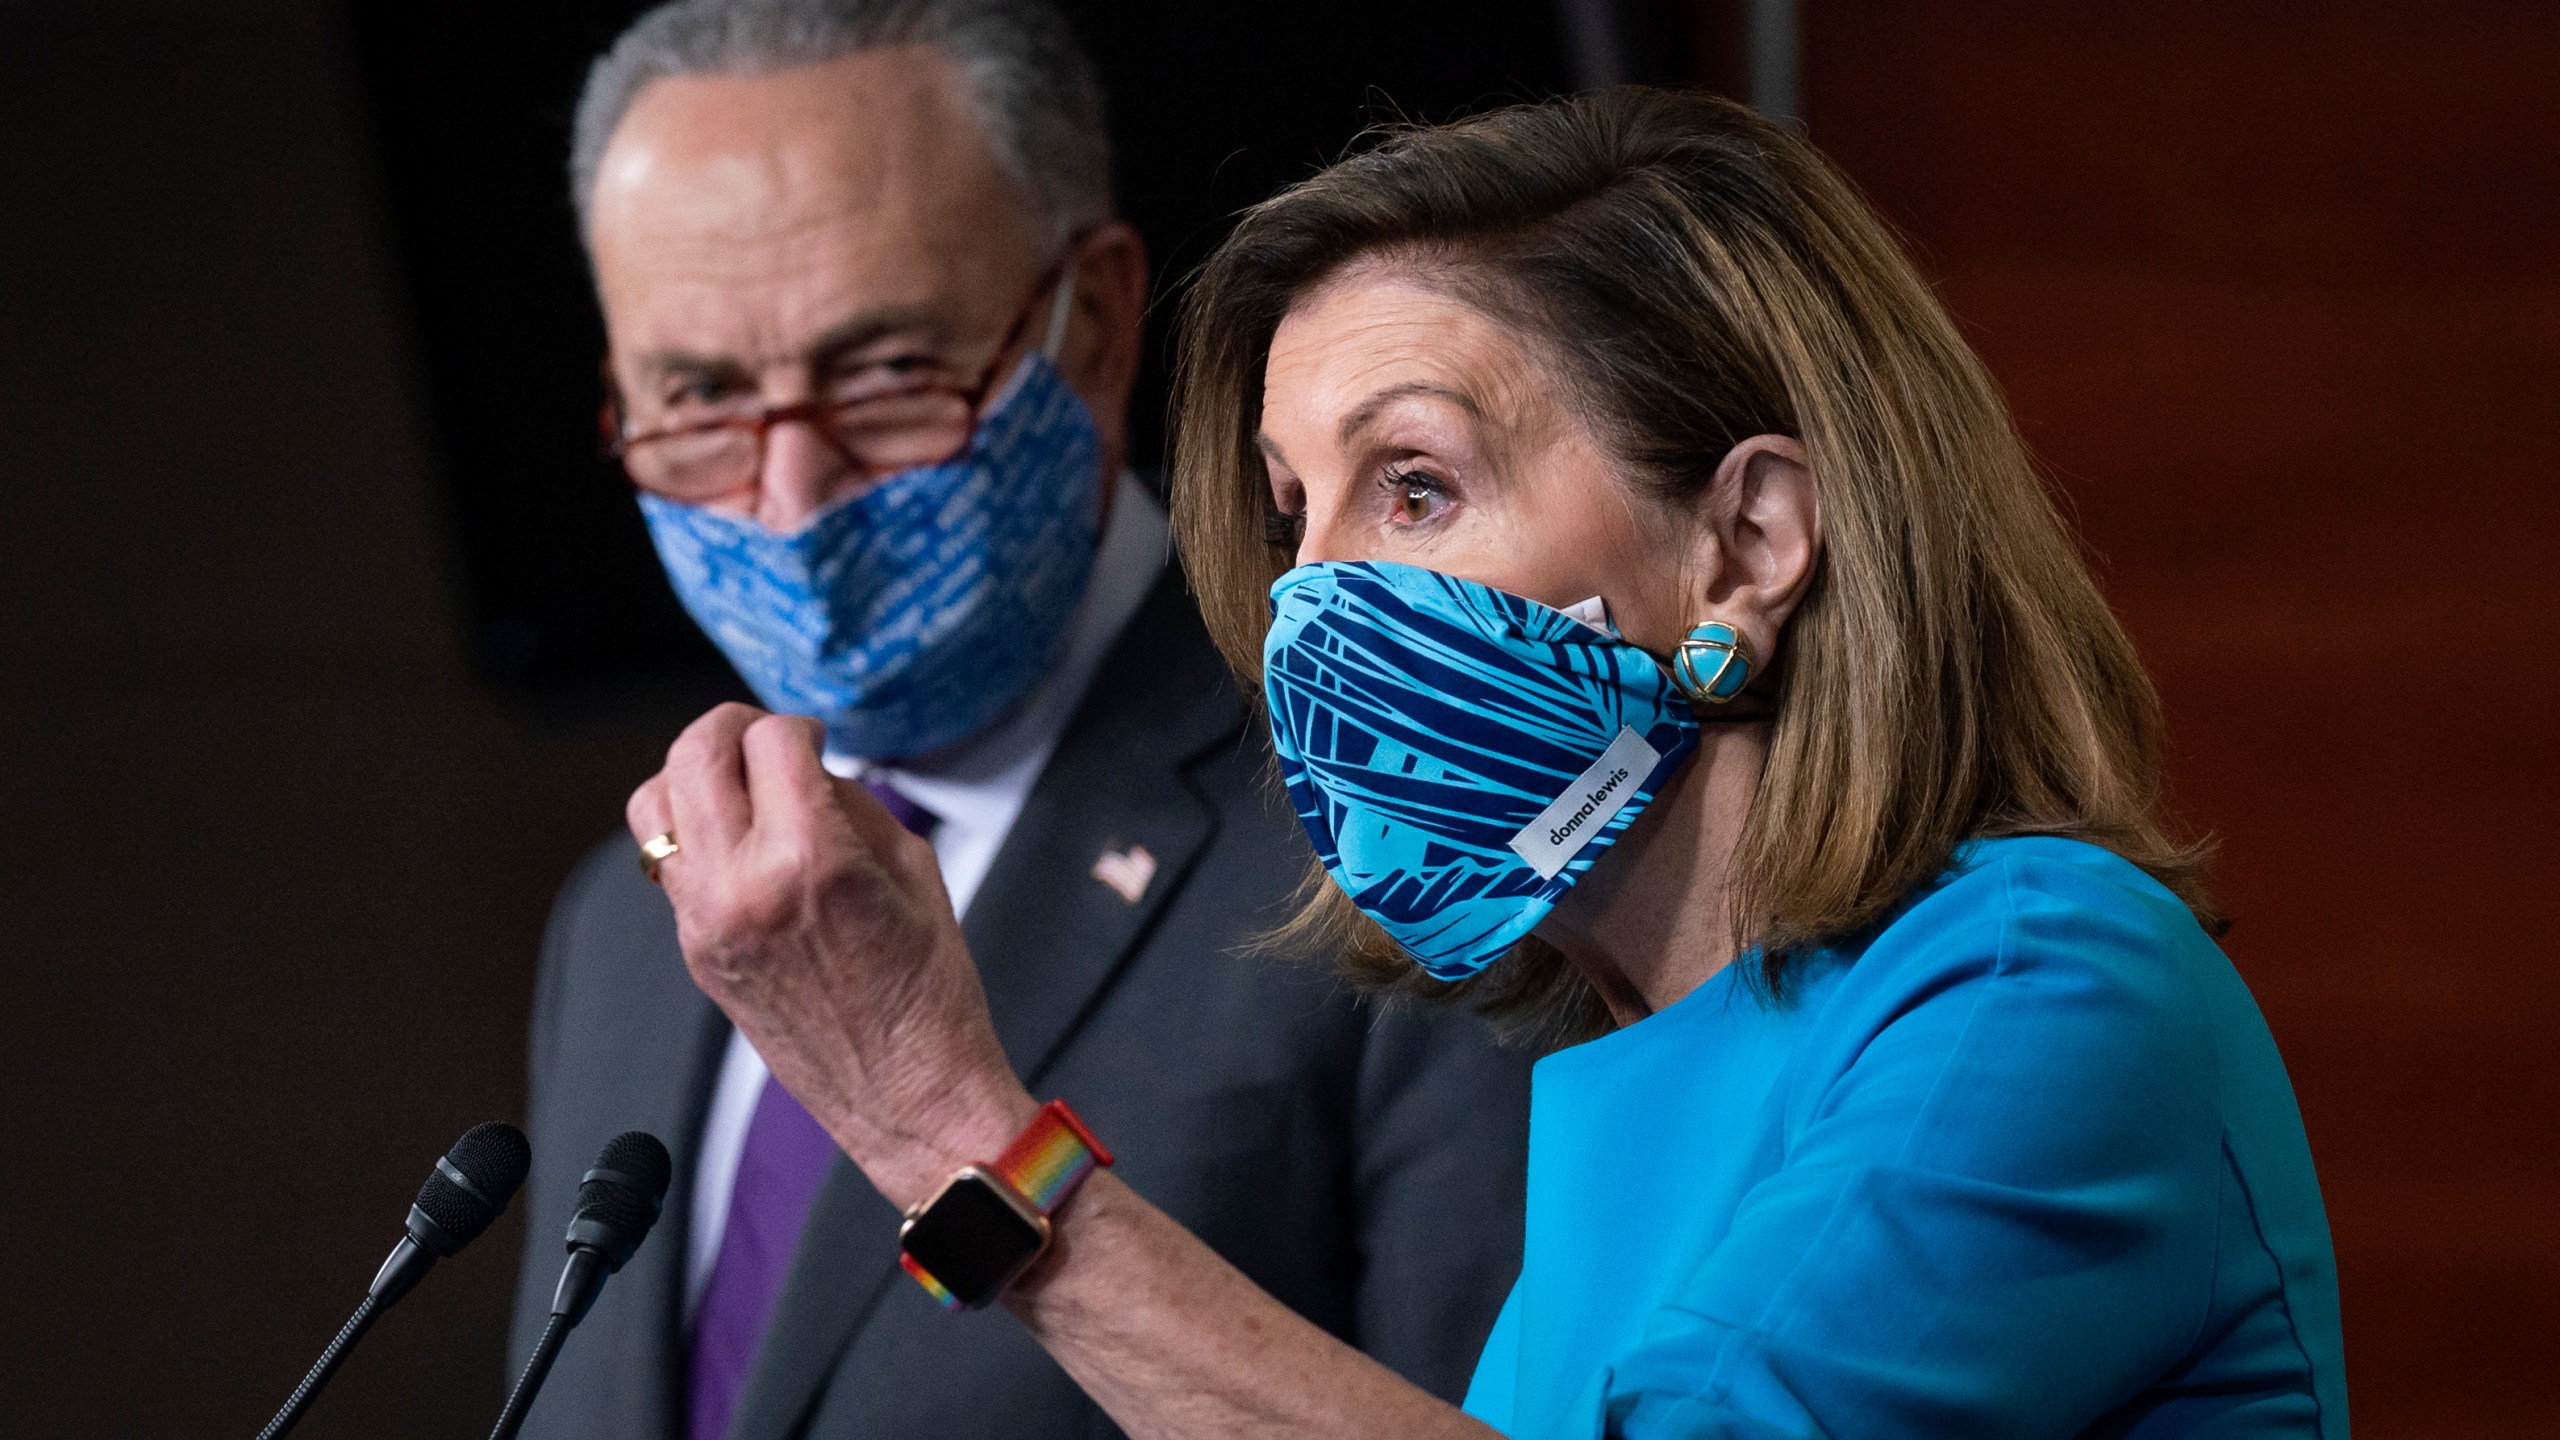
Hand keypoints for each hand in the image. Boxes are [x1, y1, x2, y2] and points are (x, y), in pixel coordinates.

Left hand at [627, 704, 1036, 1207]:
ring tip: (739, 784)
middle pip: (694, 754)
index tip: (817, 737)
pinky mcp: (696, 954)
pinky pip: (670, 865)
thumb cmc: (930, 992)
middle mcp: (743, 886)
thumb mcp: (912, 870)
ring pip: (654, 804)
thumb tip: (809, 770)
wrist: (909, 1097)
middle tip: (764, 735)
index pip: (771, 740)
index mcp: (811, 859)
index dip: (800, 726)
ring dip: (695, 775)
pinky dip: (696, 833)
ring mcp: (707, 924)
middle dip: (732, 726)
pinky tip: (742, 841)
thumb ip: (852, 806)